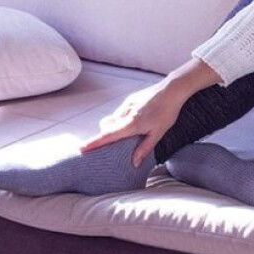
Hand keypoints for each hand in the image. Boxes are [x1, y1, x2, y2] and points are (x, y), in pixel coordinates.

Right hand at [81, 58, 220, 166]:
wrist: (172, 90)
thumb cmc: (167, 112)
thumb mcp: (158, 133)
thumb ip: (144, 148)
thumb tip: (134, 163)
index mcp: (131, 124)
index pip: (108, 135)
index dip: (94, 143)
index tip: (81, 148)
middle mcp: (124, 114)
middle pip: (106, 127)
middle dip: (105, 136)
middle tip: (110, 145)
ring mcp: (126, 105)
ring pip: (112, 119)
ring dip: (115, 127)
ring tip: (129, 133)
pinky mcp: (129, 100)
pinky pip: (120, 112)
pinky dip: (122, 119)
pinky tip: (137, 120)